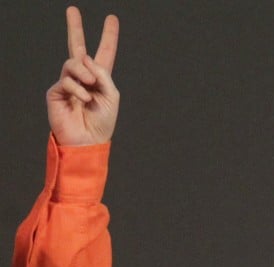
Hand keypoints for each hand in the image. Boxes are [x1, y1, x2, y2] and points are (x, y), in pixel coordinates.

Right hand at [47, 6, 119, 145]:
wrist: (87, 141)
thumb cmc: (102, 122)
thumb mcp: (111, 96)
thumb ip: (103, 75)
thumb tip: (86, 57)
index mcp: (100, 79)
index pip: (104, 53)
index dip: (108, 37)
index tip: (111, 19)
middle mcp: (83, 77)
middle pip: (77, 48)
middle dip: (75, 28)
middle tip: (72, 10)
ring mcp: (68, 82)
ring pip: (73, 63)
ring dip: (84, 72)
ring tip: (91, 86)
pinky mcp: (56, 91)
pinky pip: (67, 80)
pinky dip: (78, 89)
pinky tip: (84, 100)